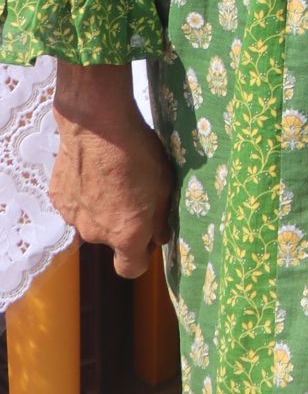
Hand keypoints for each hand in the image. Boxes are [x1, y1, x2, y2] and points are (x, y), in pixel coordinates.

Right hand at [51, 63, 171, 279]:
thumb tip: (160, 237)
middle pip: (112, 239)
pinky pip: (75, 204)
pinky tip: (92, 169)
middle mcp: (96, 234)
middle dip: (123, 222)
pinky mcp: (58, 199)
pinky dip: (84, 193)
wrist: (97, 124)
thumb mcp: (164, 183)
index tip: (149, 237)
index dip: (141, 257)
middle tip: (133, 191)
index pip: (130, 269)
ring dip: (102, 207)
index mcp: (125, 235)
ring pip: (92, 220)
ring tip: (111, 176)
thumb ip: (161, 217)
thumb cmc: (137, 152)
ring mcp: (73, 218)